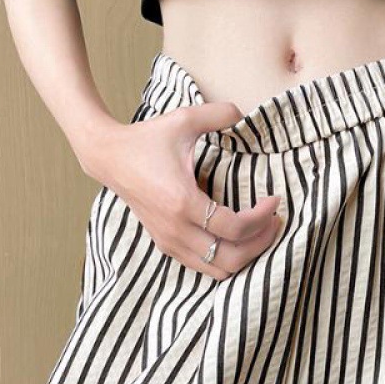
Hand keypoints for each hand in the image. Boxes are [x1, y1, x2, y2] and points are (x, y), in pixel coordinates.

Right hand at [77, 104, 282, 280]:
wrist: (109, 158)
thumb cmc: (147, 139)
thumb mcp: (184, 120)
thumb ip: (219, 113)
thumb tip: (245, 114)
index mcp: (183, 202)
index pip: (235, 228)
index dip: (263, 219)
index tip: (274, 200)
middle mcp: (176, 230)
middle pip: (232, 258)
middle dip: (260, 244)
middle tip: (274, 223)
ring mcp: (170, 242)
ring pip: (219, 270)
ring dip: (245, 255)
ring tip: (259, 233)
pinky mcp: (166, 245)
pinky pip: (204, 266)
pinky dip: (226, 258)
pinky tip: (237, 238)